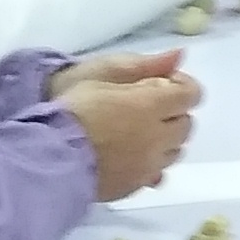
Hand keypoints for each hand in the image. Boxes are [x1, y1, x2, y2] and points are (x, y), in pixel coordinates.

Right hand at [50, 50, 199, 201]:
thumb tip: (180, 55)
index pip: (191, 94)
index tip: (163, 83)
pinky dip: (151, 163)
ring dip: (165, 140)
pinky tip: (130, 157)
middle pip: (186, 125)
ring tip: (138, 133)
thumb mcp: (104, 75)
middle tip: (147, 108)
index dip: (182, 86)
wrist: (49, 157)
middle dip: (174, 113)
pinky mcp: (135, 185)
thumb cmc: (73, 109)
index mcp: (151, 105)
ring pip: (175, 151)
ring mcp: (148, 165)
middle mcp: (158, 137)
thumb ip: (146, 66)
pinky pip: (156, 174)